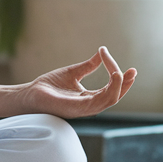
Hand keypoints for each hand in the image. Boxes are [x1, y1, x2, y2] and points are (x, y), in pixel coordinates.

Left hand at [15, 46, 136, 118]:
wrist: (29, 93)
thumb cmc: (48, 86)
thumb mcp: (73, 72)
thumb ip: (88, 66)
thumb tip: (102, 53)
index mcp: (89, 98)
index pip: (111, 90)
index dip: (121, 80)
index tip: (127, 66)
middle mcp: (89, 105)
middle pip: (114, 96)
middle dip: (125, 84)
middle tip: (133, 71)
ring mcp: (83, 108)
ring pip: (109, 100)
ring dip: (118, 86)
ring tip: (120, 72)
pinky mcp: (75, 108)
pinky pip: (97, 102)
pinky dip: (108, 90)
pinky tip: (112, 77)